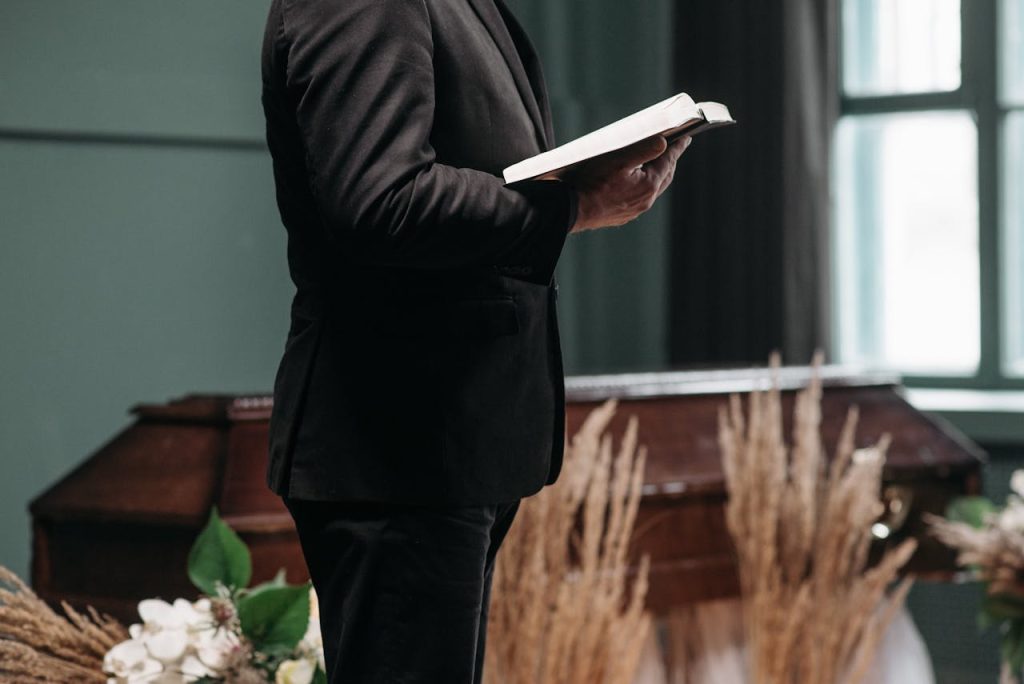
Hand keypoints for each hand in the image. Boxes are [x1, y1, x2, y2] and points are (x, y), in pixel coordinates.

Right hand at [566, 134, 690, 232]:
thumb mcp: (618, 160)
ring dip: (657, 175)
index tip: (686, 138)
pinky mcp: (623, 216)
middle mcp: (645, 200)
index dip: (677, 148)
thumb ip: (643, 150)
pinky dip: (643, 187)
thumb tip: (663, 143)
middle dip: (670, 162)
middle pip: (664, 177)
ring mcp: (634, 210)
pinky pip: (640, 199)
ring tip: (656, 164)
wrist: (571, 210)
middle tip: (674, 149)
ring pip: (652, 189)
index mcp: (648, 185)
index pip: (668, 162)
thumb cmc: (591, 183)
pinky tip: (635, 182)